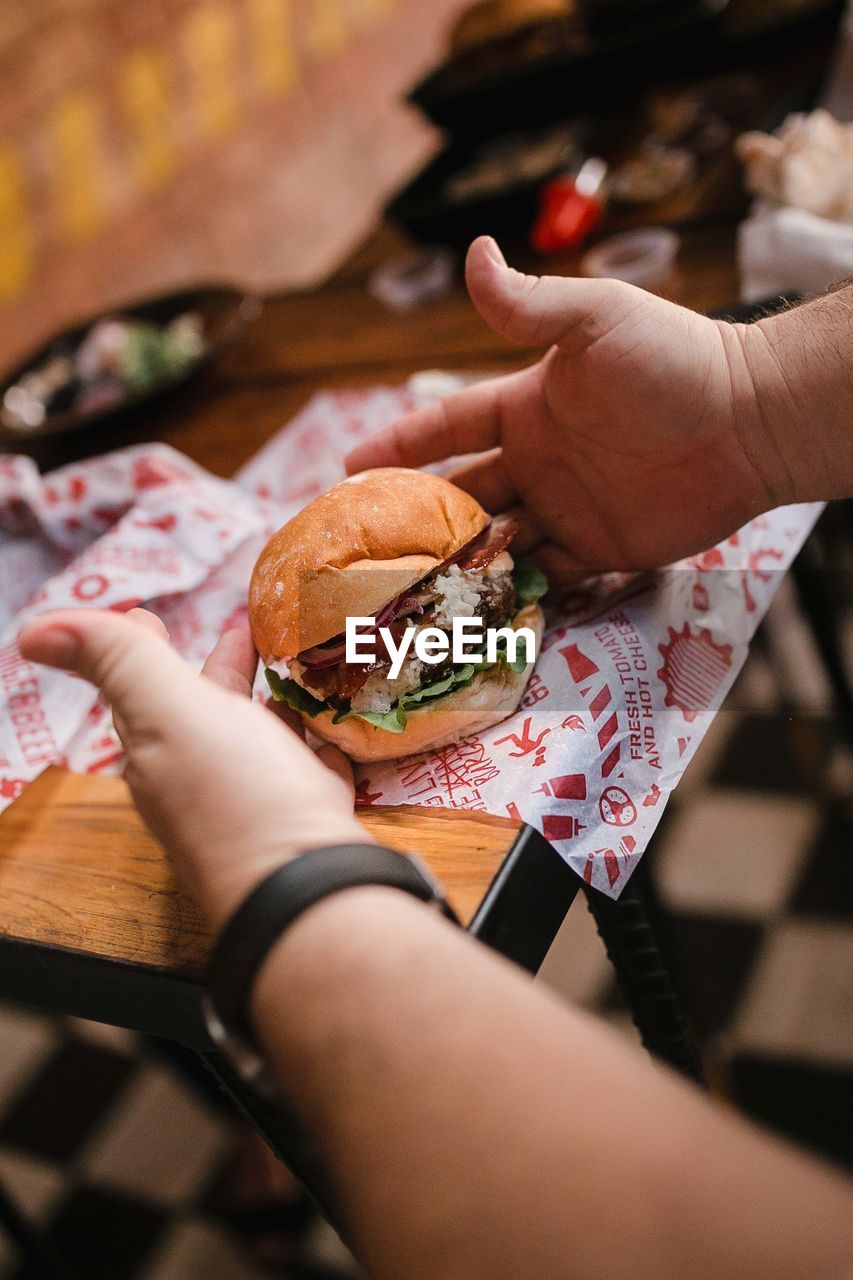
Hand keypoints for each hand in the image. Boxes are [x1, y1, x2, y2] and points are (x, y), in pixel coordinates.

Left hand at [18, 609, 368, 929]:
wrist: (311, 891)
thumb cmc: (237, 797)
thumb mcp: (170, 713)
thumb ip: (118, 662)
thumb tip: (33, 631)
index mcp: (159, 752)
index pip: (140, 689)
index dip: (140, 649)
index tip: (147, 615)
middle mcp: (201, 782)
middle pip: (202, 713)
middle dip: (215, 671)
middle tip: (240, 631)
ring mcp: (258, 805)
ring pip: (258, 742)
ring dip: (266, 703)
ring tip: (290, 668)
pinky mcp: (309, 822)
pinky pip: (309, 774)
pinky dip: (314, 746)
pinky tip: (331, 732)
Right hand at [346, 237, 791, 579]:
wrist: (748, 423)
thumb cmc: (671, 362)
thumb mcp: (594, 321)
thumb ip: (529, 307)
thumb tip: (474, 251)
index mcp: (524, 408)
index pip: (444, 428)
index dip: (396, 447)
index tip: (347, 468)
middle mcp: (537, 461)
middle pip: (460, 496)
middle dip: (416, 521)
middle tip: (370, 551)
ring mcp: (566, 508)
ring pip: (495, 543)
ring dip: (459, 565)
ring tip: (413, 596)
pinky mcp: (600, 550)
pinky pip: (545, 578)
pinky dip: (514, 594)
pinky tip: (477, 614)